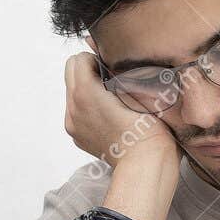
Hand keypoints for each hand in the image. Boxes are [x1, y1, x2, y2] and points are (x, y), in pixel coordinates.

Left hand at [63, 52, 178, 167]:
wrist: (146, 164)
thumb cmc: (149, 128)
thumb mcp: (138, 89)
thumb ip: (117, 69)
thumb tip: (104, 55)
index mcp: (85, 92)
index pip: (80, 58)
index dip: (98, 60)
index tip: (114, 71)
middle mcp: (73, 107)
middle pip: (70, 72)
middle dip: (88, 71)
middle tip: (111, 82)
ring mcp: (73, 123)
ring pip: (72, 92)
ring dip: (87, 89)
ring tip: (112, 101)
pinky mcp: (77, 136)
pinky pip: (76, 111)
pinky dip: (88, 108)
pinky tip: (108, 117)